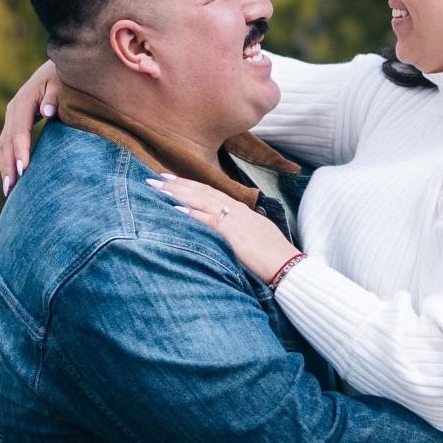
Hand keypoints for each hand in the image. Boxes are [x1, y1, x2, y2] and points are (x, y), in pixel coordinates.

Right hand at [0, 59, 60, 196]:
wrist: (58, 69)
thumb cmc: (65, 78)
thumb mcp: (62, 84)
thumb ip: (55, 97)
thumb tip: (48, 112)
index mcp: (24, 100)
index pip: (20, 129)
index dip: (20, 149)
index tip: (23, 169)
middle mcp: (14, 109)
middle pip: (7, 140)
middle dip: (8, 164)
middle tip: (11, 188)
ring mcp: (13, 116)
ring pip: (4, 144)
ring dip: (5, 166)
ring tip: (8, 190)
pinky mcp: (15, 123)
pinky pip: (8, 144)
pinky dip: (8, 161)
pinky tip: (12, 179)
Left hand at [147, 175, 298, 282]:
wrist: (287, 264)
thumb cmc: (274, 255)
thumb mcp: (255, 236)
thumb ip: (238, 230)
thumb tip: (227, 232)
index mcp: (241, 210)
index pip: (210, 192)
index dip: (190, 185)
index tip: (171, 179)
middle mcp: (236, 209)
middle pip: (201, 192)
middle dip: (177, 184)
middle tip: (155, 177)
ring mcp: (234, 219)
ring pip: (200, 201)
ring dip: (177, 193)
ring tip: (156, 187)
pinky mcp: (232, 233)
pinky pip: (208, 220)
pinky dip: (191, 213)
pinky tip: (175, 209)